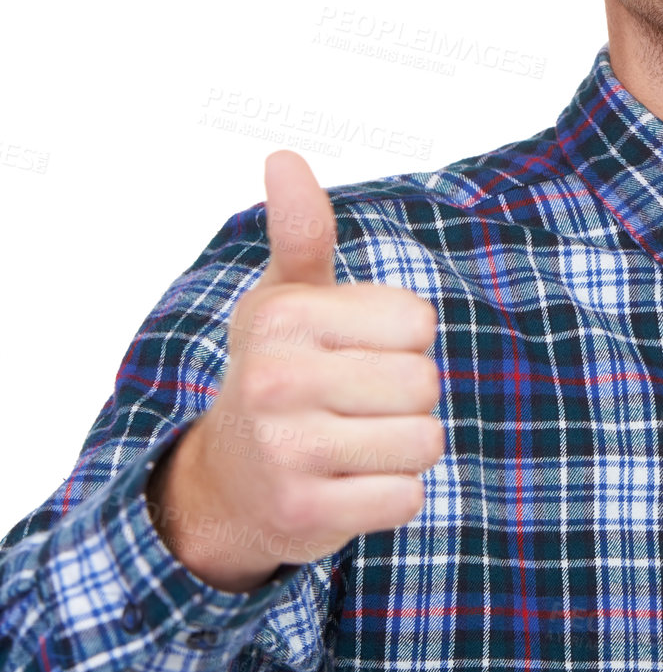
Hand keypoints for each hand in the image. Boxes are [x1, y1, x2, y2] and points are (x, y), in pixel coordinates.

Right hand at [148, 150, 442, 591]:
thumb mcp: (286, 298)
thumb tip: (283, 157)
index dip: (401, 340)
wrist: (229, 481)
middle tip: (353, 405)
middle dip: (405, 398)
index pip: (417, 322)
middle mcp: (275, 380)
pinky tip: (347, 485)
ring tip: (352, 444)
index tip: (353, 352)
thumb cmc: (278, 372)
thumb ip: (302, 231)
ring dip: (401, 449)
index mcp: (282, 317)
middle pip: (424, 383)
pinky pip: (406, 498)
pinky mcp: (305, 514)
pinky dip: (390, 496)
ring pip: (423, 442)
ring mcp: (286, 451)